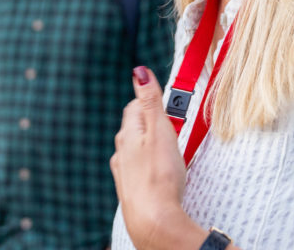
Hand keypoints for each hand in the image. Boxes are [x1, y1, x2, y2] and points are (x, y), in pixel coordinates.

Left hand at [110, 67, 203, 249]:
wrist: (153, 221)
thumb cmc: (159, 176)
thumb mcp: (159, 130)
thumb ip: (150, 101)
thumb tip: (138, 71)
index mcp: (127, 134)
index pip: (134, 106)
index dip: (151, 101)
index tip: (167, 103)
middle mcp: (121, 152)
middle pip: (135, 127)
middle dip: (152, 122)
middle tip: (172, 125)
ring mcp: (124, 172)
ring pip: (136, 150)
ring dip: (151, 145)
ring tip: (169, 150)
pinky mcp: (132, 190)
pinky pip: (140, 170)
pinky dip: (150, 166)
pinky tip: (160, 174)